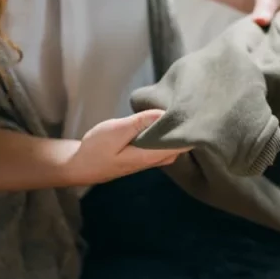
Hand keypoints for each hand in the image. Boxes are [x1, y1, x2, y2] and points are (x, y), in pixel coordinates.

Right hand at [65, 110, 189, 184]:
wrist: (79, 165)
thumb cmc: (96, 148)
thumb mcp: (116, 130)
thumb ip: (139, 123)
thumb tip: (162, 113)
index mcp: (148, 155)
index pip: (179, 147)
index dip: (191, 135)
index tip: (200, 120)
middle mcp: (151, 160)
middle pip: (178, 150)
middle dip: (187, 136)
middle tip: (195, 115)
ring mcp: (146, 161)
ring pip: (170, 150)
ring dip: (177, 137)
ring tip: (183, 119)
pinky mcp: (139, 157)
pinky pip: (160, 148)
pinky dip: (166, 139)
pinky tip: (164, 128)